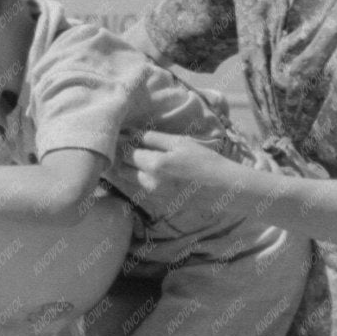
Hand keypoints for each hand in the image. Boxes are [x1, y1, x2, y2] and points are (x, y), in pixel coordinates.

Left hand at [108, 132, 252, 220]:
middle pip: (121, 168)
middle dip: (115, 156)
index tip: (115, 134)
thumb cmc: (204, 160)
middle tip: (113, 145)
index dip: (118, 141)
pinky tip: (136, 170)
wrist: (223, 187)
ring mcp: (154, 195)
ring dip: (122, 168)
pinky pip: (139, 188)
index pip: (126, 151)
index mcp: (155, 164)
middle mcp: (150, 182)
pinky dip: (134, 178)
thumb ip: (153, 138)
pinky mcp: (158, 203)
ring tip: (121, 156)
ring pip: (128, 179)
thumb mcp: (180, 143)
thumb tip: (131, 132)